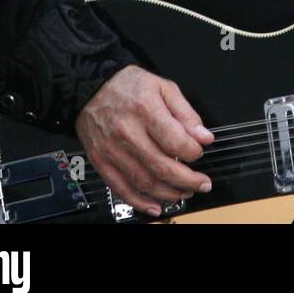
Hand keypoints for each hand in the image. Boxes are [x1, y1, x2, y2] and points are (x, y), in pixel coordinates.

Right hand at [75, 66, 213, 217]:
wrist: (90, 89)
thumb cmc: (128, 86)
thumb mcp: (164, 88)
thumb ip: (186, 113)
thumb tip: (204, 136)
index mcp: (146, 110)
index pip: (175, 141)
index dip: (193, 152)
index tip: (199, 152)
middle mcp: (127, 132)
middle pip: (161, 166)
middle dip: (187, 180)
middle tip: (202, 184)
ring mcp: (111, 150)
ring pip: (143, 181)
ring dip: (168, 193)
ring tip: (184, 192)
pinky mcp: (100, 161)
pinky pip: (120, 188)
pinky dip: (140, 202)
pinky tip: (155, 206)